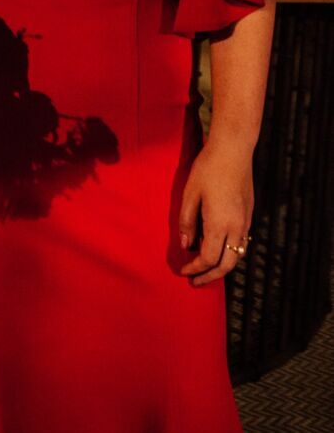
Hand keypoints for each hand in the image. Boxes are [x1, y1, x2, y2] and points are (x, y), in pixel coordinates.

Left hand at [178, 138, 253, 285]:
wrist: (233, 150)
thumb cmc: (208, 169)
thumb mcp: (190, 194)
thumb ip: (187, 221)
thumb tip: (186, 245)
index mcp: (220, 224)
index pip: (208, 259)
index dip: (195, 269)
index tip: (183, 272)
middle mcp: (236, 228)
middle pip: (226, 265)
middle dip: (210, 277)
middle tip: (195, 281)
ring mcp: (245, 222)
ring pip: (237, 256)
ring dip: (221, 267)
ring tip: (205, 270)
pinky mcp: (248, 215)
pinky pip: (241, 243)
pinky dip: (229, 254)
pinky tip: (218, 249)